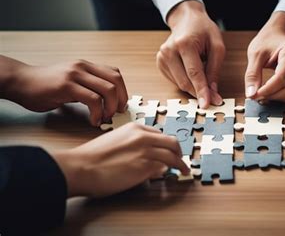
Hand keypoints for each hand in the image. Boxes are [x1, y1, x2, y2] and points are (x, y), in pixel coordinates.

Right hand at [0, 56, 127, 125]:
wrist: (21, 82)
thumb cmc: (46, 86)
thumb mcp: (73, 81)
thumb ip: (89, 86)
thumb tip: (109, 102)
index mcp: (87, 66)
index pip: (116, 74)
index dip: (123, 91)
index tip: (120, 106)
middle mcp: (84, 67)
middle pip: (116, 81)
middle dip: (120, 101)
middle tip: (115, 114)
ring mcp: (76, 75)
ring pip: (108, 90)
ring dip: (110, 108)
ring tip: (104, 118)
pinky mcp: (67, 86)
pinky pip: (93, 100)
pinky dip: (97, 113)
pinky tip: (93, 120)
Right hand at [49, 122, 188, 197]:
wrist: (81, 167)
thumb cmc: (91, 158)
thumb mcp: (115, 141)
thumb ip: (132, 145)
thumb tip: (145, 155)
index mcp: (134, 128)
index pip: (159, 134)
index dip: (165, 143)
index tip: (169, 150)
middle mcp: (143, 137)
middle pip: (171, 142)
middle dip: (179, 151)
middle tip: (180, 159)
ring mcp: (146, 151)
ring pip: (172, 156)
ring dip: (180, 163)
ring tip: (183, 169)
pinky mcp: (146, 167)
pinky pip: (164, 168)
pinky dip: (169, 172)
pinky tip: (169, 176)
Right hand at [157, 0, 223, 107]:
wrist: (186, 19)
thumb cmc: (203, 30)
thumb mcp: (217, 46)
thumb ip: (215, 69)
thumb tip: (212, 91)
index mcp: (184, 44)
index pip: (194, 74)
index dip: (201, 91)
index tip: (206, 104)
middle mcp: (169, 51)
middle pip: (185, 82)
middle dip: (200, 92)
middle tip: (214, 98)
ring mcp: (162, 57)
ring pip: (180, 84)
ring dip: (194, 87)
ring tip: (203, 73)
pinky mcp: (160, 63)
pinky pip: (176, 80)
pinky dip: (186, 81)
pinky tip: (192, 70)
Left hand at [245, 12, 284, 101]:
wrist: (279, 35)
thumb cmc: (268, 42)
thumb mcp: (255, 54)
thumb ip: (252, 74)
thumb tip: (251, 94)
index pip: (282, 77)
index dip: (267, 90)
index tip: (254, 95)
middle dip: (272, 96)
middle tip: (257, 95)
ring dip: (277, 97)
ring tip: (264, 92)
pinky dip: (283, 95)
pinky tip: (273, 90)